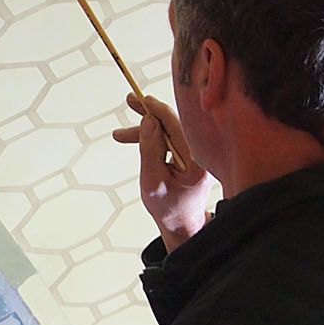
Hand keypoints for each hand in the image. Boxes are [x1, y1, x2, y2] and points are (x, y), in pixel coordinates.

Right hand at [113, 93, 216, 250]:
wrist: (182, 225)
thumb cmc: (168, 208)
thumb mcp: (152, 182)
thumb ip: (150, 151)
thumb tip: (148, 121)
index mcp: (197, 160)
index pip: (176, 125)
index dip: (156, 110)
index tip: (139, 99)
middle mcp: (202, 153)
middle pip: (175, 124)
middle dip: (150, 114)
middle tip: (130, 101)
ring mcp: (199, 154)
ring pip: (171, 132)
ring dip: (147, 131)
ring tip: (120, 135)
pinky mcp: (193, 156)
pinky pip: (173, 141)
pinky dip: (155, 140)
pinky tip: (136, 140)